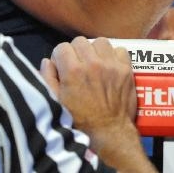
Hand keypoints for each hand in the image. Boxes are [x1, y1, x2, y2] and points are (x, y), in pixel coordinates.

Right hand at [41, 37, 154, 171]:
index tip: (63, 66)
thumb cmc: (80, 120)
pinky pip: (119, 49)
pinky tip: (110, 66)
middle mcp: (92, 64)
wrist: (108, 131)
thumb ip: (48, 79)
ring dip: (95, 50)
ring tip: (95, 63)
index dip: (60, 57)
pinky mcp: (125, 69)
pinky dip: (114, 55)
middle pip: (80, 42)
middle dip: (76, 52)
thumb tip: (47, 61)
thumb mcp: (56, 102)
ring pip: (100, 42)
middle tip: (79, 65)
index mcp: (72, 71)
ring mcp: (111, 65)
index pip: (62, 47)